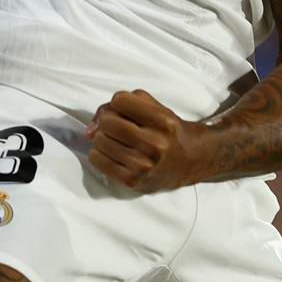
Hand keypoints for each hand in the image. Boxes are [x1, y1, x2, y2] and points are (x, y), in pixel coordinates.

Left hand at [85, 90, 201, 192]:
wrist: (190, 161)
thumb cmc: (168, 131)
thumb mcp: (156, 108)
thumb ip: (124, 105)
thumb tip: (90, 127)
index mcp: (162, 121)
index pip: (120, 100)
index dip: (117, 103)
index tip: (123, 110)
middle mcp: (155, 144)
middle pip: (107, 122)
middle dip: (107, 121)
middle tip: (115, 127)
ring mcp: (144, 165)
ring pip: (99, 141)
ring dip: (102, 138)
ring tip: (115, 141)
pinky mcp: (133, 181)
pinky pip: (98, 161)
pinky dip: (99, 154)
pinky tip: (111, 153)